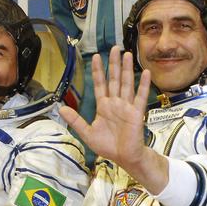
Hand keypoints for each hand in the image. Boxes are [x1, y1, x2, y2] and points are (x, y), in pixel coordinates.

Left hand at [59, 48, 168, 191]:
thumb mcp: (87, 133)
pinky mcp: (136, 113)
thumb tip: (61, 109)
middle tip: (115, 48)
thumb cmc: (107, 146)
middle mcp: (115, 103)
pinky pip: (140, 97)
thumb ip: (76, 120)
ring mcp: (126, 106)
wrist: (124, 157)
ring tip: (127, 54)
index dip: (98, 71)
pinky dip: (143, 85)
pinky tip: (145, 73)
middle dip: (114, 64)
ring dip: (126, 69)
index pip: (100, 84)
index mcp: (103, 106)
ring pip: (126, 83)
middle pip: (114, 79)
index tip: (96, 57)